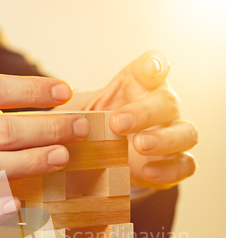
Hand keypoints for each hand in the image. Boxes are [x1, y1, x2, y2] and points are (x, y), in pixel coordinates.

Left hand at [57, 50, 197, 189]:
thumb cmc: (90, 130)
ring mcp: (172, 135)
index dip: (154, 66)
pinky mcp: (174, 163)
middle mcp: (160, 107)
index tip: (148, 70)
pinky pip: (186, 165)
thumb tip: (50, 117)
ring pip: (186, 132)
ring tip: (139, 146)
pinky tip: (149, 171)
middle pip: (168, 102)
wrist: (102, 161)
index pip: (154, 67)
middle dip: (144, 112)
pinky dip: (171, 169)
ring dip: (164, 139)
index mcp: (139, 87)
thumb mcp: (75, 117)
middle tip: (117, 124)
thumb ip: (68, 114)